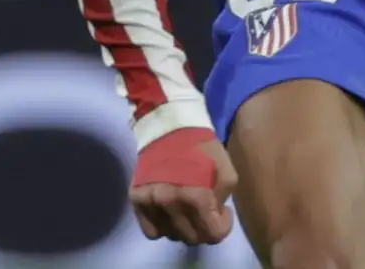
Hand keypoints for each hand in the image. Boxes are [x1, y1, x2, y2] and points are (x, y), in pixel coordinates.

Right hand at [131, 129, 236, 245]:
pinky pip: (151, 232)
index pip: (214, 234)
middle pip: (193, 238)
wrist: (170, 126)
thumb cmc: (203, 148)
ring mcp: (151, 201)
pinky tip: (170, 213)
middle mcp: (171, 202)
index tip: (222, 212)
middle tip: (206, 211)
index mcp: (196, 195)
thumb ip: (223, 200)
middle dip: (204, 228)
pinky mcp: (136, 199)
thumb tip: (213, 217)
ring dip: (184, 228)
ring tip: (188, 209)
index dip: (223, 226)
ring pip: (172, 236)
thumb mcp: (227, 171)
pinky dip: (163, 227)